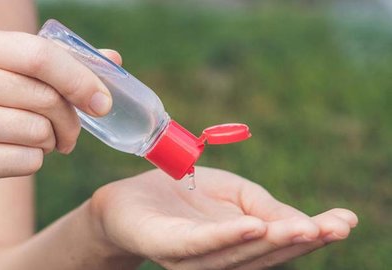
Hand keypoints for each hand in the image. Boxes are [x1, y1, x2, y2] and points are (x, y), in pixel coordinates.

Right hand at [0, 30, 121, 195]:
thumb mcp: (14, 76)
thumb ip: (62, 65)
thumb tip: (113, 59)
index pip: (41, 55)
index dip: (81, 79)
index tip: (103, 102)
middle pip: (46, 97)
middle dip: (71, 120)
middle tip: (71, 133)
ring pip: (39, 131)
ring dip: (51, 142)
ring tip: (39, 142)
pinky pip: (27, 161)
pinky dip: (35, 162)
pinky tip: (17, 156)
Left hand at [89, 167, 356, 268]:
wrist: (128, 198)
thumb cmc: (183, 194)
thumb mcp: (233, 192)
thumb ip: (264, 206)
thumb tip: (304, 223)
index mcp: (238, 246)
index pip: (279, 243)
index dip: (314, 234)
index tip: (347, 220)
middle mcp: (220, 259)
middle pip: (264, 254)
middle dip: (302, 241)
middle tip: (335, 227)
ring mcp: (193, 258)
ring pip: (238, 254)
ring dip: (272, 242)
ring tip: (304, 228)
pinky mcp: (167, 246)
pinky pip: (198, 244)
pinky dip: (226, 237)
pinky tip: (251, 227)